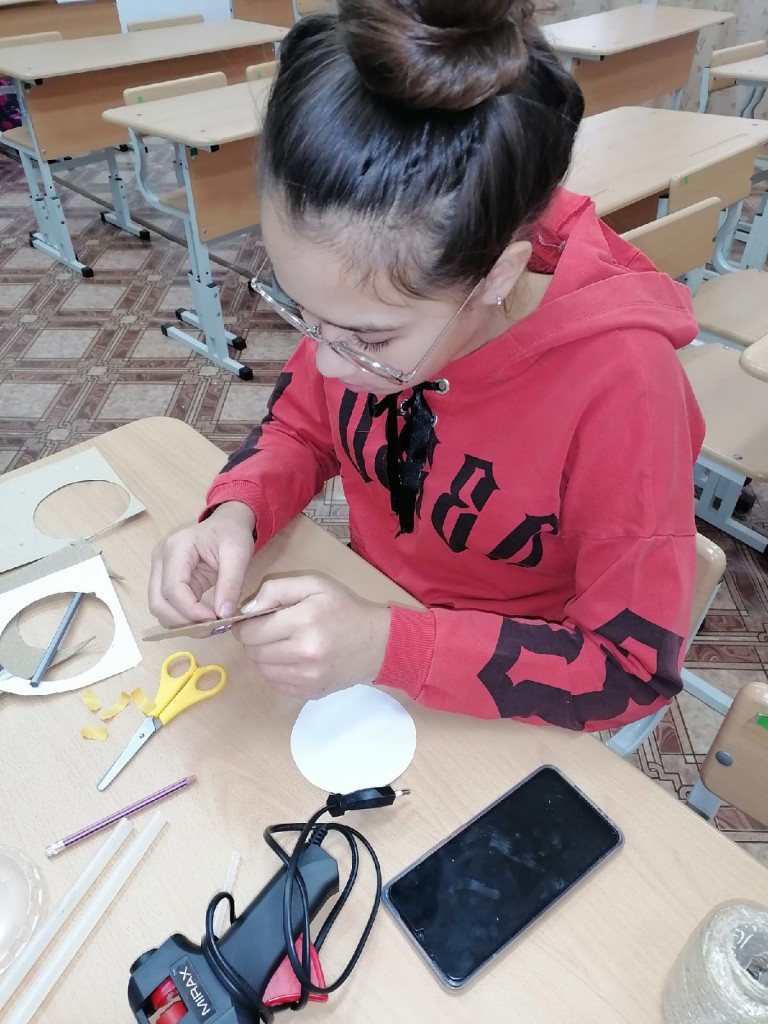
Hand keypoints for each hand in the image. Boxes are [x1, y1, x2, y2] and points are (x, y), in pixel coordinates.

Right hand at [148, 502, 255, 625]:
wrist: (226, 524)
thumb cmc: (231, 534)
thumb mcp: (238, 555)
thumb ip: (231, 584)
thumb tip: (223, 615)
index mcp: (177, 548)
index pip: (173, 589)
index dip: (191, 611)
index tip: (215, 619)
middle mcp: (160, 558)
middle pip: (158, 602)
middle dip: (183, 621)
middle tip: (211, 627)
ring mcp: (158, 569)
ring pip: (158, 607)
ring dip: (180, 622)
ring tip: (207, 624)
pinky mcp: (163, 579)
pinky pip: (166, 605)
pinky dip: (180, 617)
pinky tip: (201, 618)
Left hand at [233, 575, 390, 700]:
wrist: (378, 643)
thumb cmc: (343, 609)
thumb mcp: (314, 585)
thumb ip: (276, 589)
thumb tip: (246, 611)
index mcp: (304, 621)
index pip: (251, 631)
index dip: (245, 625)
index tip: (253, 620)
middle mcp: (304, 653)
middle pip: (253, 652)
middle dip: (254, 640)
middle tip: (270, 630)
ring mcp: (308, 677)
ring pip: (261, 670)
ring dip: (263, 656)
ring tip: (281, 643)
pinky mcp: (310, 692)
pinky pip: (275, 684)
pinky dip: (275, 671)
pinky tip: (290, 659)